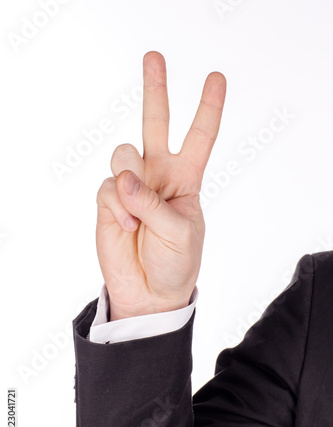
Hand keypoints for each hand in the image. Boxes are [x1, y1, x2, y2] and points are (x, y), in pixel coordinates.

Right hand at [96, 52, 225, 319]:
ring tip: (137, 213)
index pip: (199, 137)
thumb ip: (153, 203)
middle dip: (156, 90)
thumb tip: (124, 179)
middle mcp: (158, 175)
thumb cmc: (176, 262)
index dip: (208, 108)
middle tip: (155, 56)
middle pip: (155, 123)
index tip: (216, 78)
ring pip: (124, 154)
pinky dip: (117, 207)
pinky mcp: (109, 200)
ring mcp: (132, 186)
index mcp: (186, 179)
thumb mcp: (180, 232)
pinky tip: (126, 226)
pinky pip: (108, 187)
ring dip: (130, 177)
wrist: (150, 291)